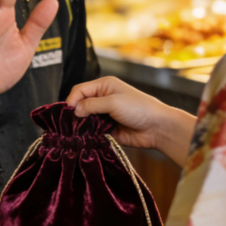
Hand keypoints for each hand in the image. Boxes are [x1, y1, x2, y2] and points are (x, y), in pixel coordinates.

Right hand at [66, 76, 195, 165]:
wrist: (158, 128)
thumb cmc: (139, 108)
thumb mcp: (113, 102)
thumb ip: (91, 105)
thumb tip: (73, 111)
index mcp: (103, 86)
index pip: (79, 90)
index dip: (71, 100)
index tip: (68, 113)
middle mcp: (102, 98)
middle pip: (80, 105)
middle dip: (75, 114)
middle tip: (71, 125)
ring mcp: (104, 115)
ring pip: (84, 119)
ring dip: (81, 125)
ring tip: (77, 133)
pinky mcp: (107, 129)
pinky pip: (91, 131)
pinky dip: (87, 135)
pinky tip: (85, 139)